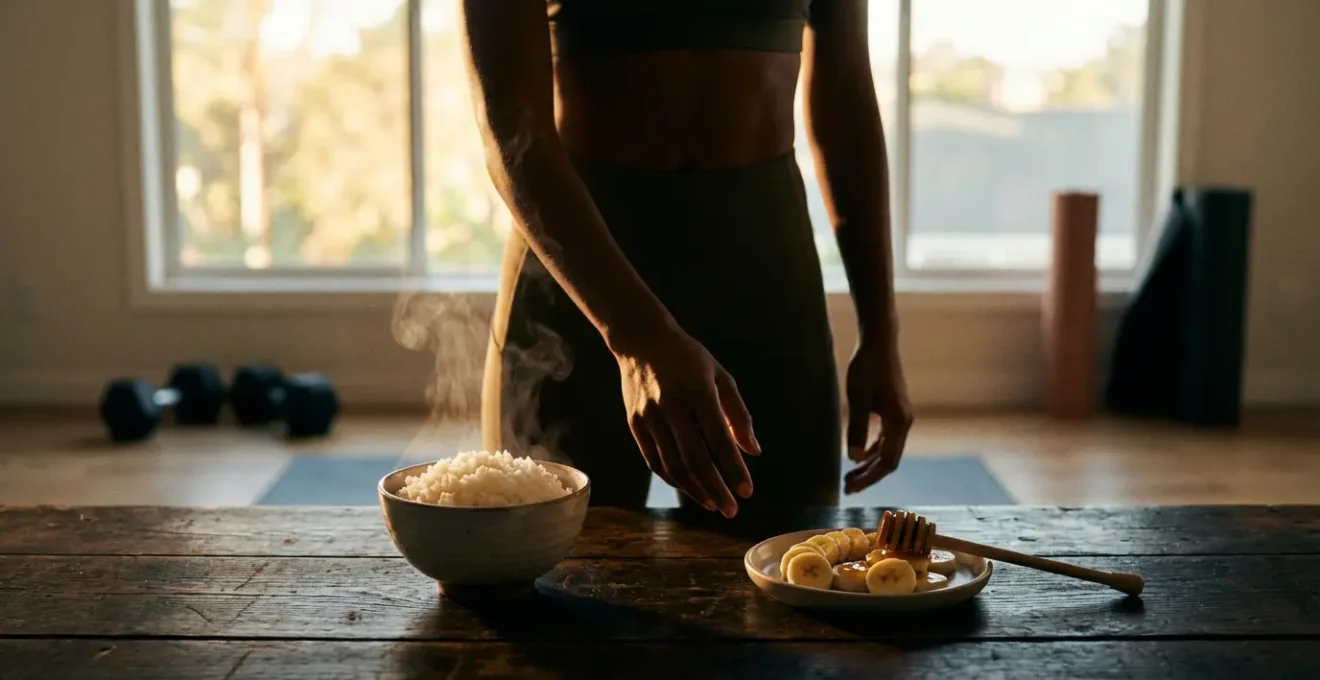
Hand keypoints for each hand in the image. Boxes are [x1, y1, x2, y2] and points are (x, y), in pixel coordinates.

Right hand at [613, 327, 760, 516]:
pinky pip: (654, 460)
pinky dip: (673, 478)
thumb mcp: (720, 377)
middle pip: (695, 459)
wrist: (641, 340)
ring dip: (695, 490)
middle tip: (731, 510)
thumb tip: (753, 452)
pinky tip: (690, 488)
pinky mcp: (635, 424)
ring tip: (713, 505)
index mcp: (699, 392)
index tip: (747, 492)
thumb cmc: (688, 358)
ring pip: (673, 464)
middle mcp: (672, 407)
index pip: (720, 440)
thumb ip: (738, 414)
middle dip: (716, 489)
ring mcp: (650, 417)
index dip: (734, 469)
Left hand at [843, 336, 912, 493]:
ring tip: (850, 476)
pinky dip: (872, 451)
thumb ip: (857, 428)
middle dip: (869, 476)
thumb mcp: (857, 398)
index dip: (869, 478)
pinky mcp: (894, 412)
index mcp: (898, 422)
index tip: (850, 487)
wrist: (879, 343)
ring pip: (888, 451)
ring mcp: (901, 418)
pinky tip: (858, 456)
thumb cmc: (867, 368)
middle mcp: (904, 423)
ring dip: (869, 465)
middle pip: (889, 460)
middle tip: (846, 487)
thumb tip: (853, 458)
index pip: (886, 461)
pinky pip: (886, 440)